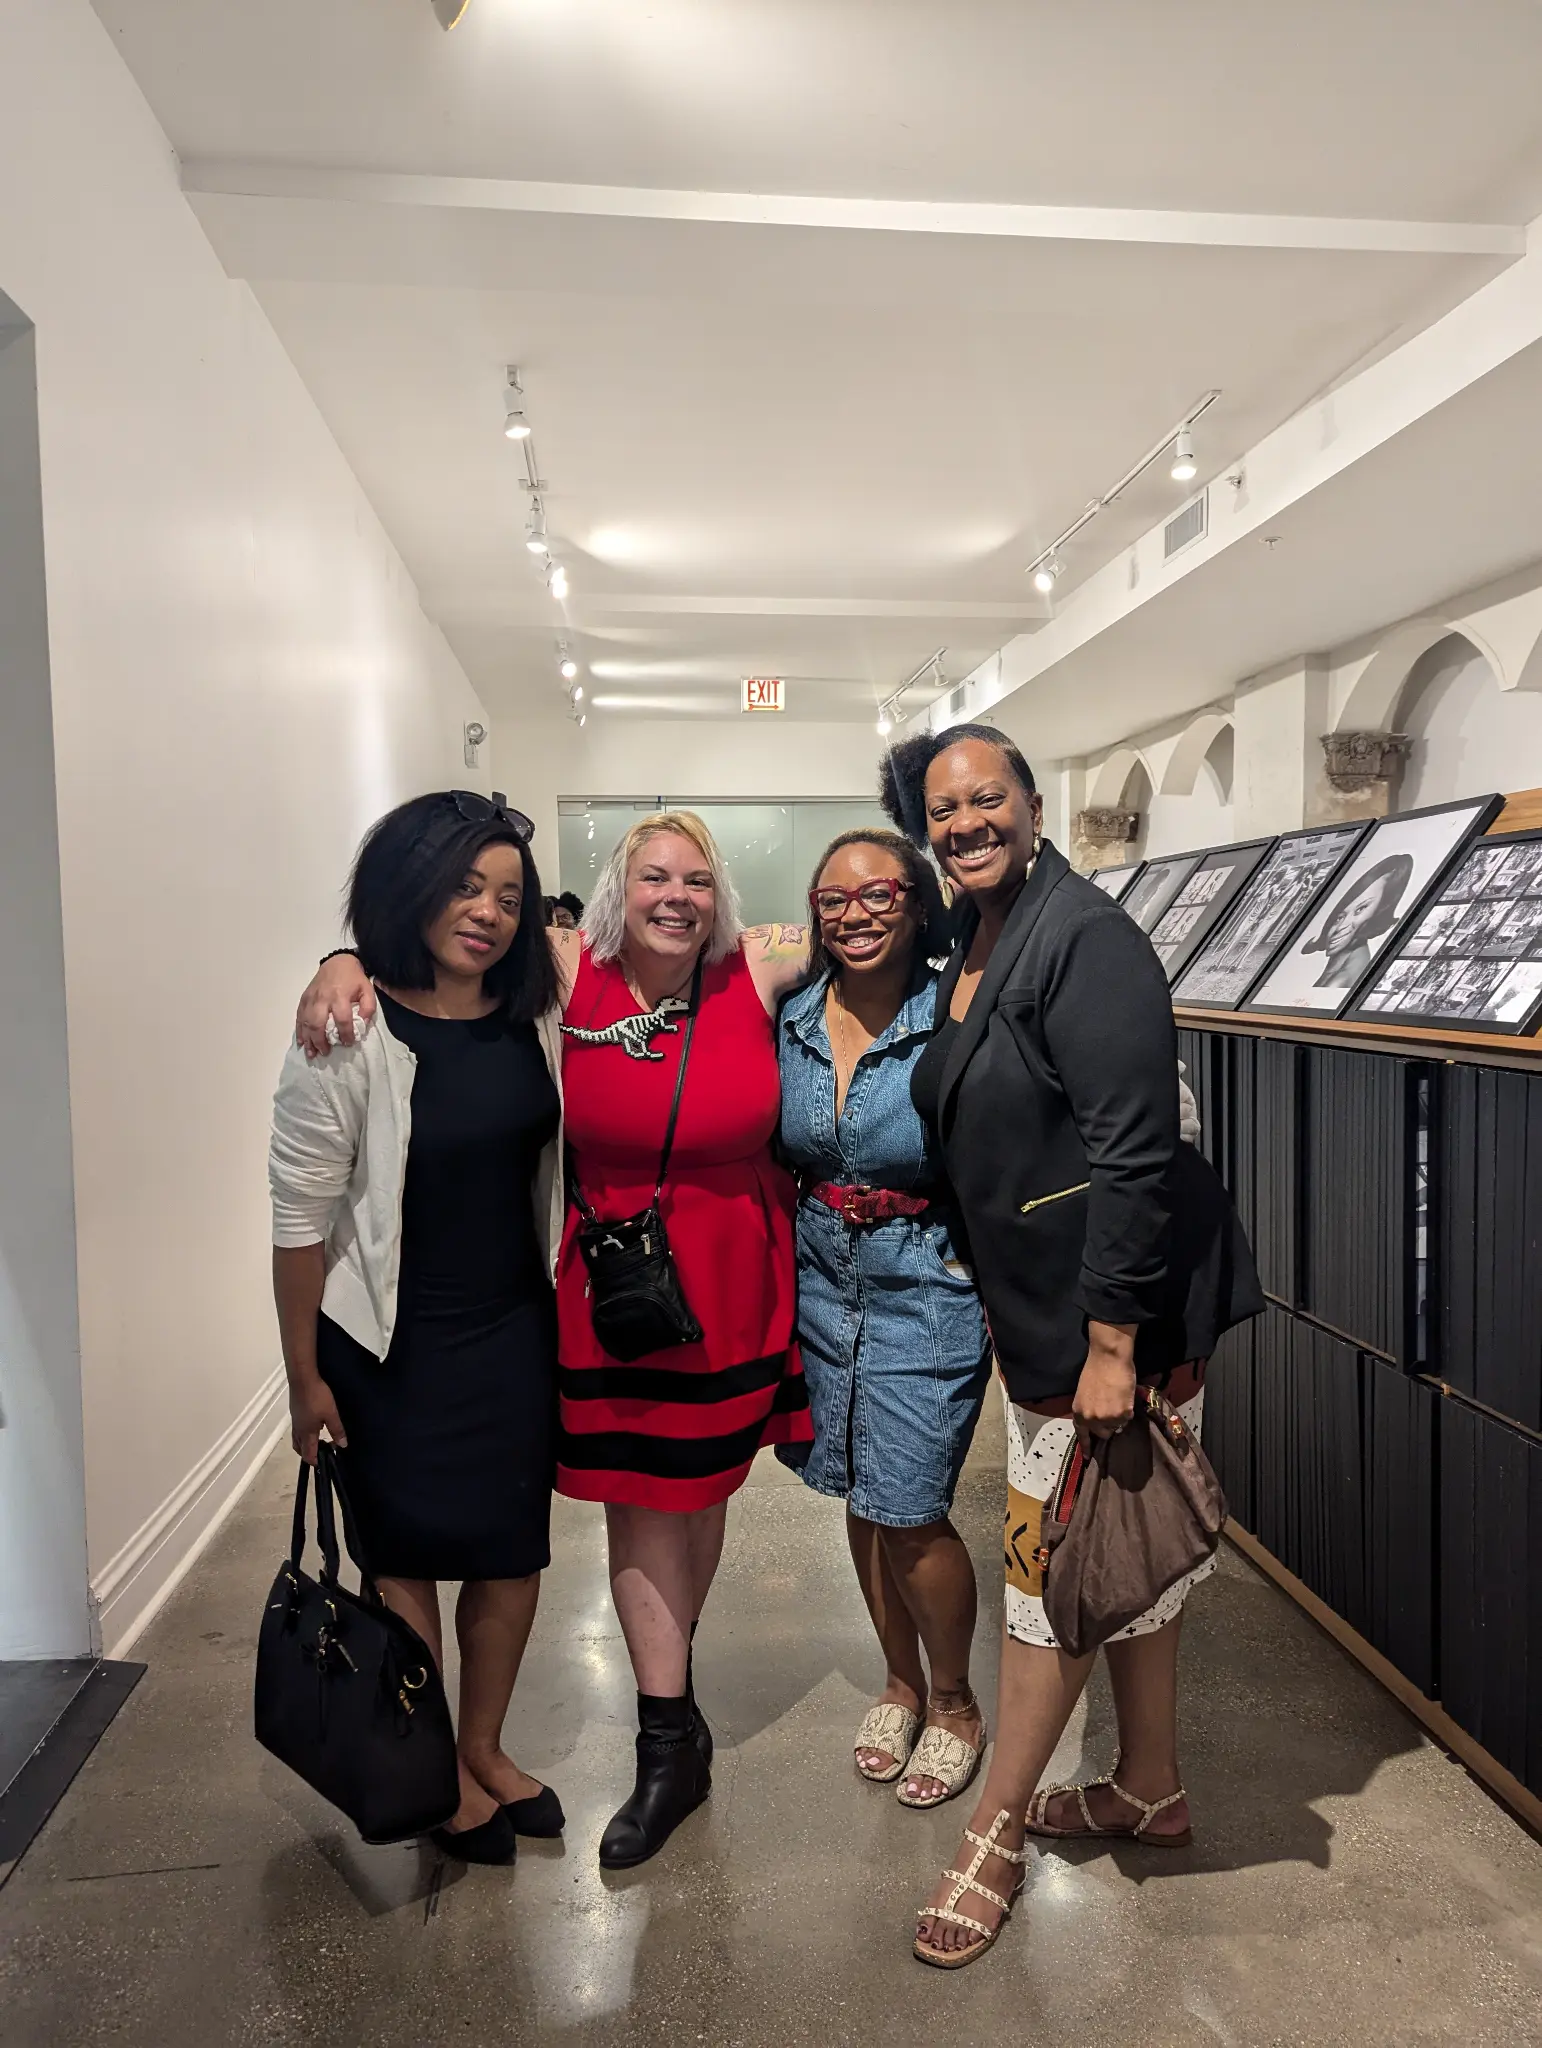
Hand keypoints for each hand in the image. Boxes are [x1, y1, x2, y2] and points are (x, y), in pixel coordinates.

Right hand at [289, 1376, 346, 1464]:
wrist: (303, 1378)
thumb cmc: (317, 1396)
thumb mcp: (331, 1414)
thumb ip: (337, 1430)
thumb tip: (342, 1445)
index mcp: (307, 1433)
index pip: (308, 1454)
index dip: (315, 1461)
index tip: (324, 1463)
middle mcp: (298, 1429)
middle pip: (299, 1448)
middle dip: (308, 1454)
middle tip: (321, 1452)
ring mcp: (295, 1420)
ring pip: (297, 1438)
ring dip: (305, 1443)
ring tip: (318, 1439)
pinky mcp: (295, 1411)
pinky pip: (297, 1428)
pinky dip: (304, 1432)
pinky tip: (314, 1423)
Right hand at [296, 953, 374, 1057]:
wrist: (338, 962)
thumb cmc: (354, 978)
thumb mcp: (367, 990)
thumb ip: (368, 1008)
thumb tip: (362, 1023)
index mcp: (340, 996)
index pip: (342, 1020)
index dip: (345, 1034)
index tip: (348, 1043)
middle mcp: (323, 999)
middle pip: (318, 1023)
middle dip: (321, 1041)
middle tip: (325, 1052)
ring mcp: (311, 999)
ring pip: (306, 1022)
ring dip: (308, 1039)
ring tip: (311, 1053)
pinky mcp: (304, 999)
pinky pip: (299, 1016)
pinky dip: (299, 1030)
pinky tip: (302, 1042)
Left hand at [1071, 1323, 1137, 1447]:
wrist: (1108, 1358)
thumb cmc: (1095, 1371)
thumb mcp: (1085, 1394)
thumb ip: (1089, 1410)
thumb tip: (1097, 1421)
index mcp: (1079, 1413)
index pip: (1082, 1435)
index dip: (1086, 1447)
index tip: (1088, 1459)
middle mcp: (1091, 1419)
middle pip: (1104, 1433)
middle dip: (1109, 1425)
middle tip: (1113, 1410)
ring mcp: (1106, 1418)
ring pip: (1118, 1426)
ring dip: (1120, 1416)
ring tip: (1118, 1399)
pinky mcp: (1122, 1414)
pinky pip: (1128, 1418)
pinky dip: (1128, 1409)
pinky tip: (1124, 1396)